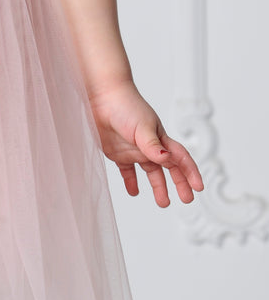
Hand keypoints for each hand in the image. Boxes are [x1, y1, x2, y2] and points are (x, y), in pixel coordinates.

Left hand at [88, 80, 203, 206]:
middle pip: (170, 168)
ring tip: (163, 202)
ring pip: (151, 172)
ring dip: (158, 186)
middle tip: (187, 199)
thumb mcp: (142, 126)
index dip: (191, 172)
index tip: (198, 187)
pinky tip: (134, 192)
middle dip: (180, 183)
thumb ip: (153, 145)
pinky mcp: (117, 153)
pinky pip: (127, 171)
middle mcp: (150, 146)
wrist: (100, 97)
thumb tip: (166, 160)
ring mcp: (134, 150)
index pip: (180, 158)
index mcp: (160, 138)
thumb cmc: (124, 106)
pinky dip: (131, 182)